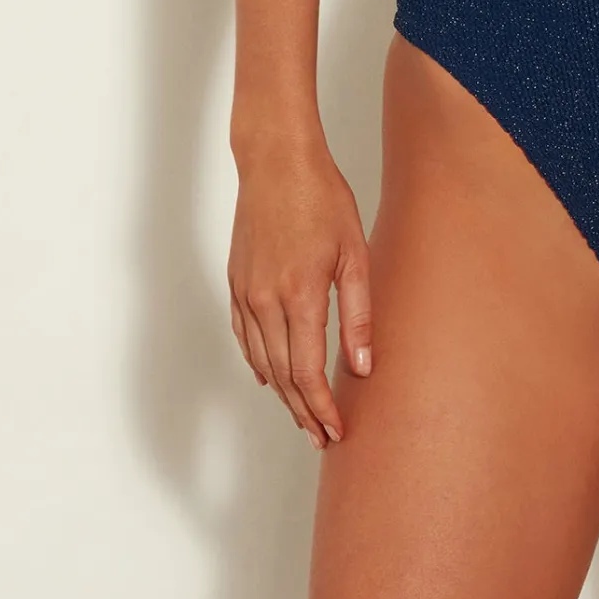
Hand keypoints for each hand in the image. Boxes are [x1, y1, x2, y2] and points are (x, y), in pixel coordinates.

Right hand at [227, 132, 371, 448]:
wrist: (277, 162)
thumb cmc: (323, 199)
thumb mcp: (356, 254)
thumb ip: (359, 314)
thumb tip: (363, 367)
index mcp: (301, 296)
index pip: (308, 371)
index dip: (321, 407)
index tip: (335, 431)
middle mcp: (266, 301)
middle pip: (282, 375)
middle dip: (303, 410)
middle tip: (322, 437)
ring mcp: (246, 293)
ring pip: (261, 361)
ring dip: (282, 393)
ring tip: (303, 415)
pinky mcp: (235, 283)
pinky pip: (245, 337)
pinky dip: (258, 363)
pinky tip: (271, 376)